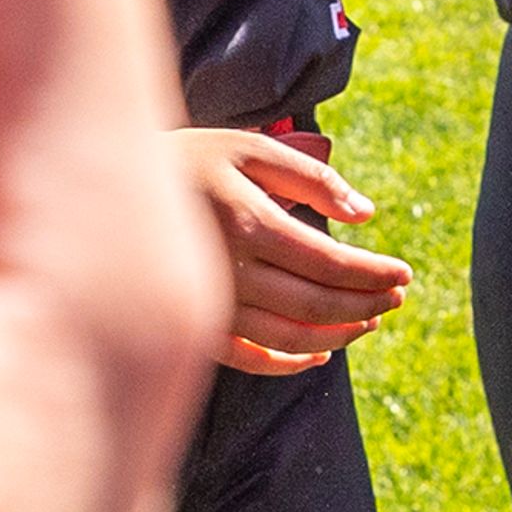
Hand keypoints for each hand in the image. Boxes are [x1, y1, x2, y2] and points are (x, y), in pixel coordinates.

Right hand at [175, 129, 413, 373]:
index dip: (373, 273)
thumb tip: (365, 213)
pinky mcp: (193, 324)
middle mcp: (229, 271)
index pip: (329, 262)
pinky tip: (318, 354)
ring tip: (369, 320)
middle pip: (315, 304)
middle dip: (366, 304)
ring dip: (338, 335)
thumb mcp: (249, 148)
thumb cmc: (189, 158)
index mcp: (248, 221)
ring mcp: (209, 304)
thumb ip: (311, 175)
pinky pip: (248, 359)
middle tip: (397, 297)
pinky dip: (288, 363)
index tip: (404, 274)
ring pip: (289, 338)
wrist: (107, 185)